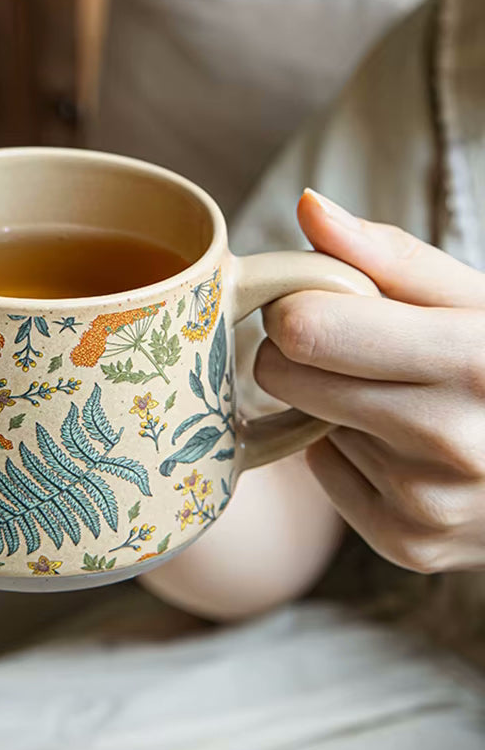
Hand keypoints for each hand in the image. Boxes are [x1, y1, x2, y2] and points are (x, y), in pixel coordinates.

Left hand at [255, 190, 484, 573]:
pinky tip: (403, 448)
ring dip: (335, 405)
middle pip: (284, 377)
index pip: (304, 328)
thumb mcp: (477, 298)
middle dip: (300, 353)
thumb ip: (388, 255)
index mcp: (473, 361)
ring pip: (304, 424)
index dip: (297, 307)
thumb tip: (307, 206)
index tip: (321, 303)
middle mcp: (450, 441)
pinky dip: (347, 453)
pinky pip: (322, 472)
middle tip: (353, 348)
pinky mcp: (406, 543)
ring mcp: (427, 504)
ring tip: (403, 402)